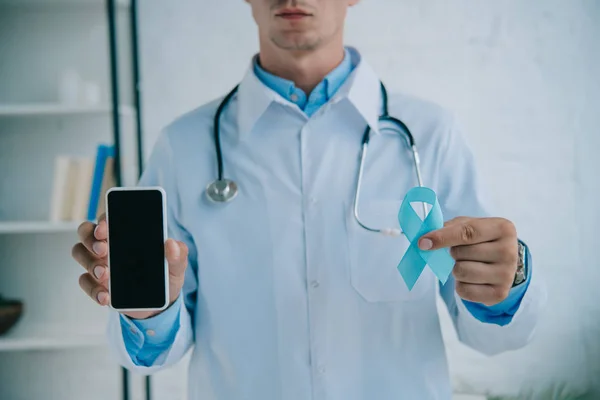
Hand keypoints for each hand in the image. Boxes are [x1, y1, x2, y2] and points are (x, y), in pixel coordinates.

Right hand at [71, 213, 188, 319]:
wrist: (161, 303)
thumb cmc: (166, 276)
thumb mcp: (177, 265)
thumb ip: (178, 254)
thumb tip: (171, 244)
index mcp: (127, 233)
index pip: (109, 218)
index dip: (104, 219)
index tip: (106, 227)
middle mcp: (109, 244)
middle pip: (86, 231)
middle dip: (90, 238)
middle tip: (104, 249)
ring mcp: (99, 263)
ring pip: (80, 253)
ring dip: (89, 262)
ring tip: (105, 273)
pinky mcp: (97, 284)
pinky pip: (85, 282)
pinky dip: (93, 288)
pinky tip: (106, 296)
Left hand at [418, 217, 518, 305]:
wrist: (503, 261)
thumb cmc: (482, 239)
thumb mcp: (469, 225)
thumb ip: (449, 227)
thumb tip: (425, 240)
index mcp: (503, 228)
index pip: (467, 232)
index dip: (442, 237)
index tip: (423, 243)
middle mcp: (509, 251)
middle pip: (461, 253)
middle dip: (453, 253)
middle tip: (462, 252)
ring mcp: (506, 274)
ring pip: (461, 272)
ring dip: (456, 269)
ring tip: (468, 264)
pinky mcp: (500, 294)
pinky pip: (464, 291)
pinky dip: (461, 285)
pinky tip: (472, 279)